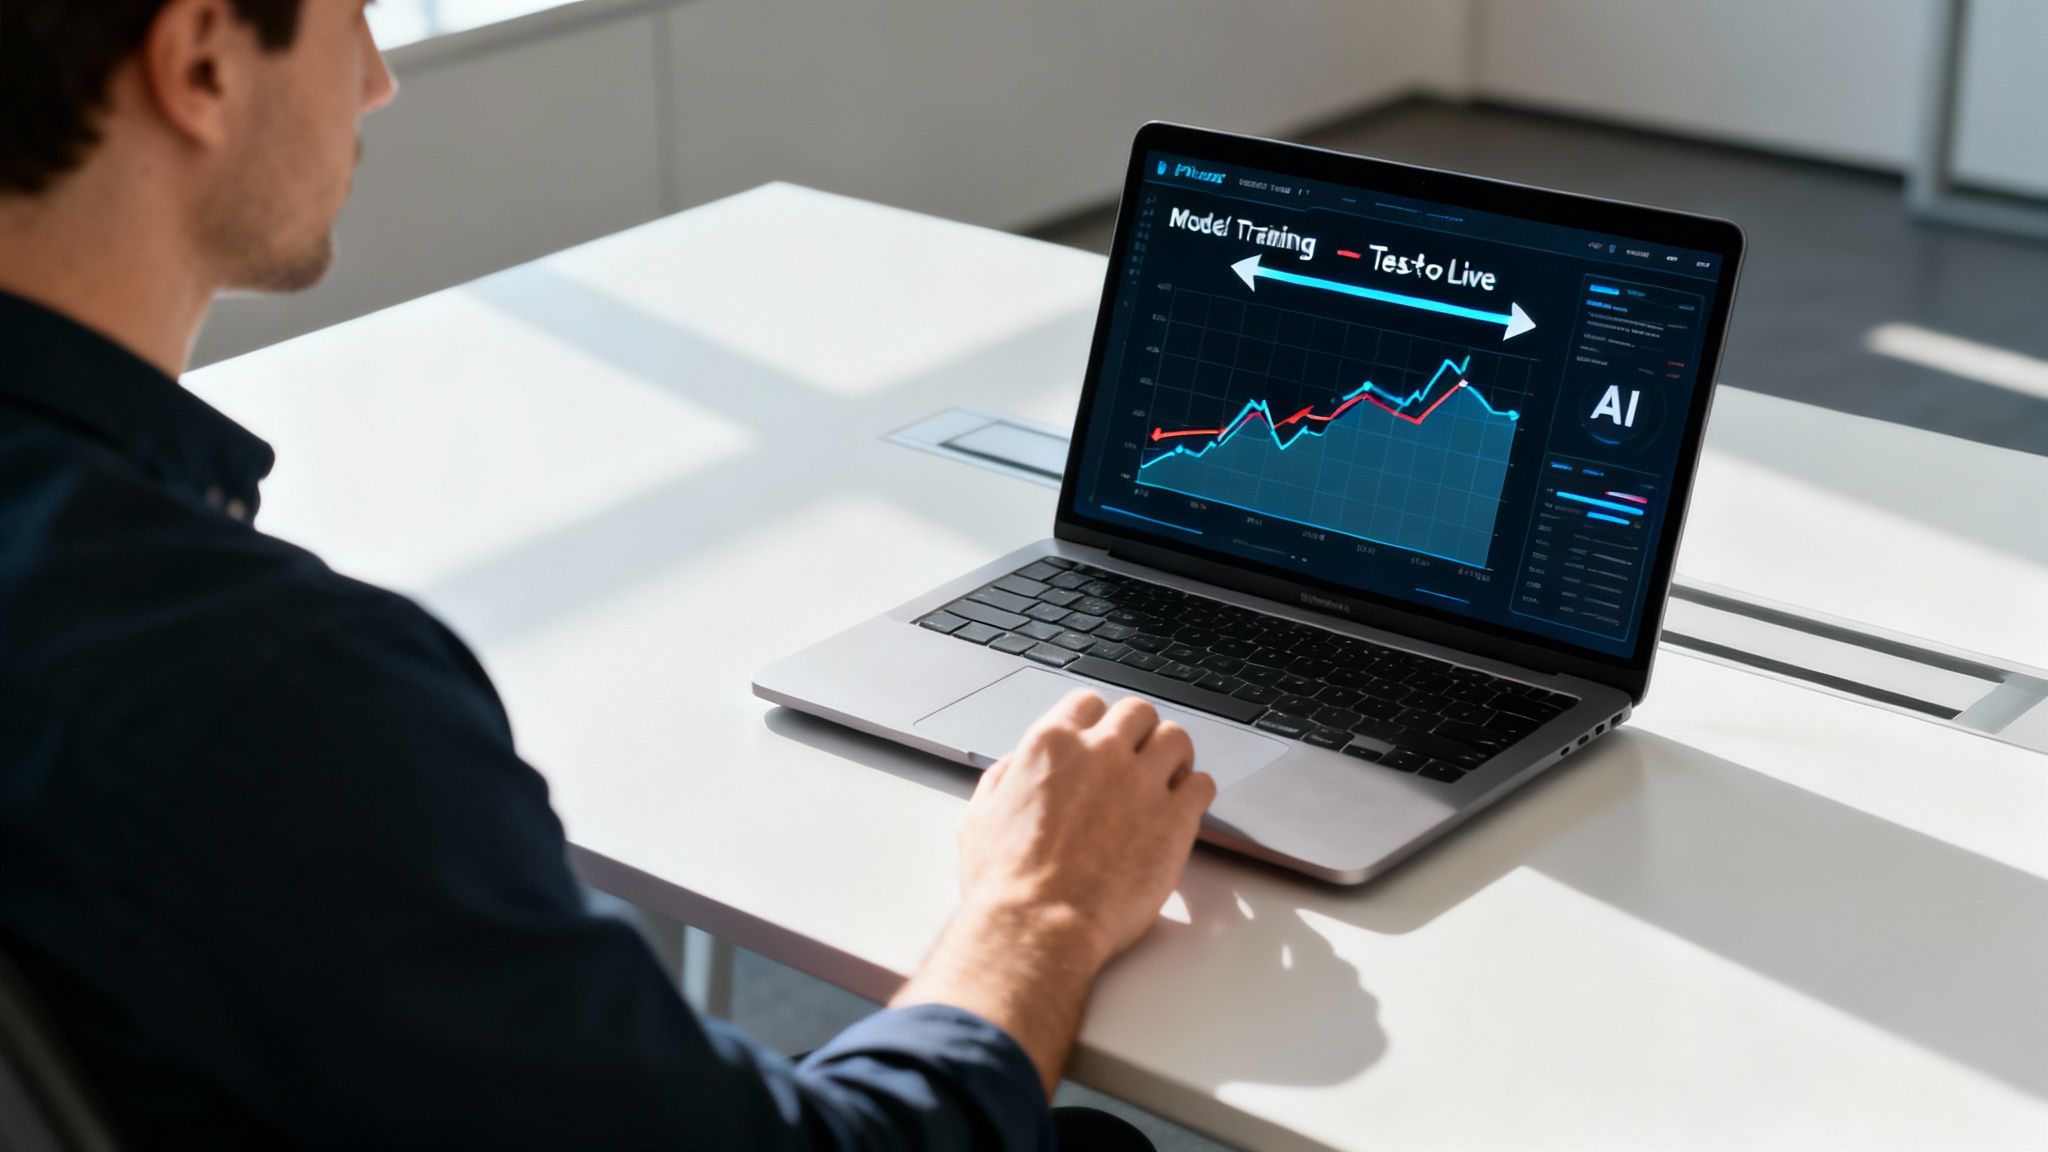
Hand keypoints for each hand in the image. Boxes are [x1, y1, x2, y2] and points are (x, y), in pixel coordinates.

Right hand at [955, 689, 1215, 970]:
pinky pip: (1203, 783)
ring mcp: (1142, 782)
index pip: (1088, 703)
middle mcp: (1101, 753)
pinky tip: (1183, 811)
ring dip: (1172, 757)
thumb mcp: (978, 820)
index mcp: (1051, 745)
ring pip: (1176, 738)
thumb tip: (1013, 767)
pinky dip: (1195, 792)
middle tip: (1137, 762)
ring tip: (1166, 783)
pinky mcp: (1176, 819)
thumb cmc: (1006, 884)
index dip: (1096, 723)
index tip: (1101, 742)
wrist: (1039, 926)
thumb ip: (1000, 782)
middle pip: (1138, 713)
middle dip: (1138, 734)